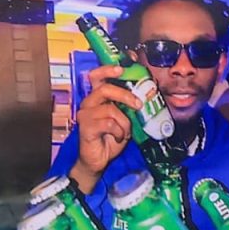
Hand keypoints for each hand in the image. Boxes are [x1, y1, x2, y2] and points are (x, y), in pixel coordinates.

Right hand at [69, 65, 136, 191]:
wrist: (98, 160)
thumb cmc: (109, 138)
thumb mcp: (122, 118)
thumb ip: (127, 106)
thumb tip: (142, 95)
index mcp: (97, 98)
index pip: (96, 77)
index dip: (107, 70)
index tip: (120, 69)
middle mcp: (88, 104)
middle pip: (104, 89)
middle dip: (124, 95)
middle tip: (137, 104)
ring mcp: (85, 116)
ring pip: (110, 109)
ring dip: (124, 122)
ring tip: (124, 132)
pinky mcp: (86, 128)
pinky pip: (108, 124)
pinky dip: (118, 131)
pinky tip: (118, 137)